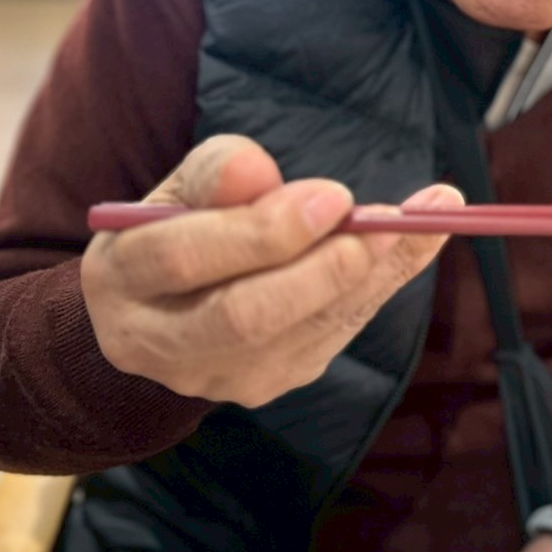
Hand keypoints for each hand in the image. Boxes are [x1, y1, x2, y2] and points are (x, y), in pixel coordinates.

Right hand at [81, 133, 460, 407]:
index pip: (187, 257)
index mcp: (123, 278)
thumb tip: (256, 169)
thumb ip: (213, 174)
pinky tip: (423, 237)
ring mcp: (219, 376)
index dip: (262, 230)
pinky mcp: (272, 382)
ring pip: (304, 333)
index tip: (334, 195)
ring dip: (374, 273)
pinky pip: (335, 333)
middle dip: (323, 268)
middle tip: (381, 222)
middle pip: (246, 315)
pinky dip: (385, 283)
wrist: (156, 313)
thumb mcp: (176, 189)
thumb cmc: (172, 229)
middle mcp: (162, 343)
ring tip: (427, 218)